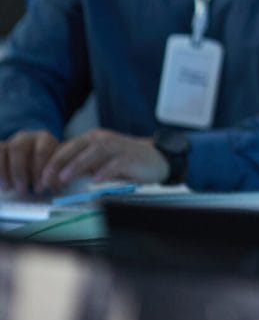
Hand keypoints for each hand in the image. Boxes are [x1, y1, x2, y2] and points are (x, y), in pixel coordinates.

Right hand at [0, 130, 59, 194]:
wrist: (31, 168)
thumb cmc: (45, 170)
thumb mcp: (53, 172)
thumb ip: (54, 176)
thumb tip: (57, 186)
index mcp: (45, 139)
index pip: (42, 151)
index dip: (40, 170)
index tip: (40, 188)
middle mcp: (27, 137)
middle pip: (19, 148)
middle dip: (19, 172)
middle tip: (22, 190)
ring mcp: (11, 141)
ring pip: (5, 150)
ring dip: (5, 171)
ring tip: (9, 188)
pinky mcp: (1, 148)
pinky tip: (3, 185)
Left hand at [38, 129, 167, 190]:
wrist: (157, 158)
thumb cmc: (124, 161)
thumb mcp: (98, 162)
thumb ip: (79, 166)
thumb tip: (55, 178)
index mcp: (93, 139)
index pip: (67, 148)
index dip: (51, 162)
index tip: (40, 179)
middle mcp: (104, 139)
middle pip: (78, 146)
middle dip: (59, 162)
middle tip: (46, 178)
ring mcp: (119, 147)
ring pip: (95, 151)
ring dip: (77, 165)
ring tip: (64, 178)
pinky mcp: (132, 157)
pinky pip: (117, 162)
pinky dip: (106, 170)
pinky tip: (96, 179)